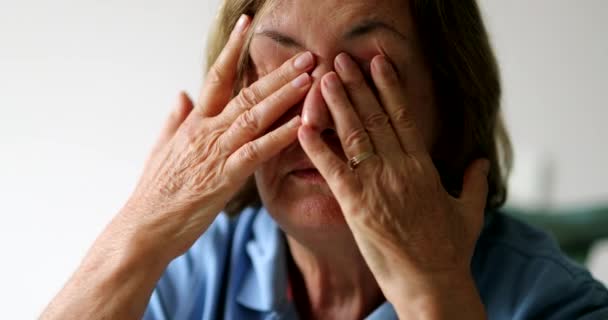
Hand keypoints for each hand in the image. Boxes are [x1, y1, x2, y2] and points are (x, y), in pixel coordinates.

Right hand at [121, 15, 314, 259]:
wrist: (143, 228)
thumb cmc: (154, 193)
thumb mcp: (161, 149)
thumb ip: (175, 119)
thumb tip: (181, 94)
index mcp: (194, 122)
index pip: (216, 76)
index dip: (233, 48)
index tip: (248, 25)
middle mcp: (206, 131)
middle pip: (245, 92)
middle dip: (278, 72)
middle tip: (305, 54)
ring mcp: (215, 153)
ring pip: (254, 116)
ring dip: (284, 96)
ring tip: (309, 78)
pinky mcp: (224, 178)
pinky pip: (256, 152)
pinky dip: (279, 137)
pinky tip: (301, 124)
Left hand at [298, 53, 488, 317]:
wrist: (432, 283)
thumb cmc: (450, 250)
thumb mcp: (470, 211)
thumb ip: (473, 182)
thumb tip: (481, 161)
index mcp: (423, 166)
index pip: (404, 116)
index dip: (389, 87)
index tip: (378, 63)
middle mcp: (400, 168)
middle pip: (375, 117)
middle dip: (357, 86)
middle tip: (342, 60)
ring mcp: (377, 185)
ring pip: (354, 135)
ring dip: (337, 105)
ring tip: (325, 79)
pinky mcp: (356, 205)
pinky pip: (333, 168)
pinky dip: (317, 146)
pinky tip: (303, 126)